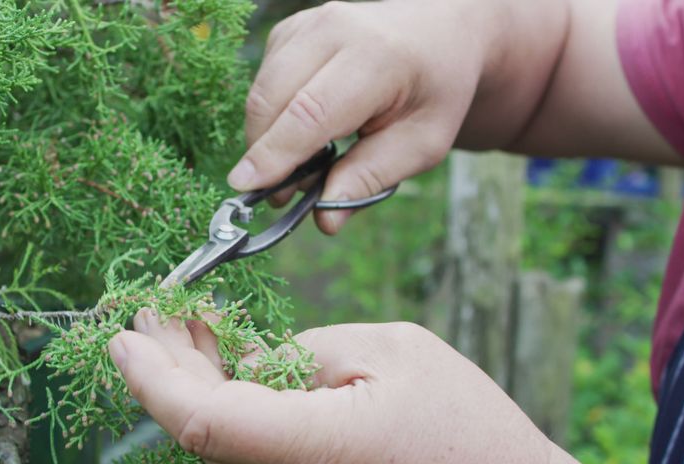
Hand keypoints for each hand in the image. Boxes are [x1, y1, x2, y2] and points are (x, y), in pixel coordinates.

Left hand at [107, 309, 553, 463]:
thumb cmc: (465, 426)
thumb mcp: (392, 351)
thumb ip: (305, 350)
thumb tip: (246, 359)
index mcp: (318, 449)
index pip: (205, 420)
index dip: (155, 378)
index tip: (125, 335)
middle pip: (198, 431)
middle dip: (166, 367)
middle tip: (152, 313)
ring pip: (216, 446)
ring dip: (193, 386)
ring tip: (187, 328)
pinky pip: (244, 460)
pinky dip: (225, 411)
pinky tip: (228, 368)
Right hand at [228, 0, 492, 233]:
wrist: (437, 32)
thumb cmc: (434, 90)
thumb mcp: (423, 144)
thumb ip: (372, 178)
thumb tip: (324, 217)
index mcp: (377, 58)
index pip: (310, 112)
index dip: (275, 154)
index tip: (246, 186)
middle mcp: (335, 30)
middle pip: (273, 99)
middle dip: (266, 154)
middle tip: (284, 195)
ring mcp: (307, 25)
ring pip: (261, 92)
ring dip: (267, 139)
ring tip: (305, 166)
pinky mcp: (290, 31)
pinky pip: (264, 82)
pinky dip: (274, 117)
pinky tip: (306, 130)